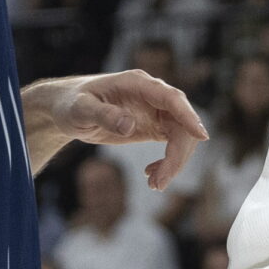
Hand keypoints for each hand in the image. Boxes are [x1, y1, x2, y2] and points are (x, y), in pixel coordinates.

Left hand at [25, 69, 207, 187]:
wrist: (67, 109)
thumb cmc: (72, 104)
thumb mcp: (81, 110)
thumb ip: (104, 116)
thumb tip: (129, 126)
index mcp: (137, 84)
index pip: (171, 98)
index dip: (188, 116)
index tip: (201, 136)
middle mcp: (152, 95)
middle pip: (181, 122)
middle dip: (177, 154)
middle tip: (159, 183)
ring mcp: (155, 110)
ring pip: (181, 135)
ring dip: (174, 161)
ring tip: (154, 184)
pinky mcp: (153, 125)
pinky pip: (173, 142)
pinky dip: (168, 161)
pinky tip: (151, 174)